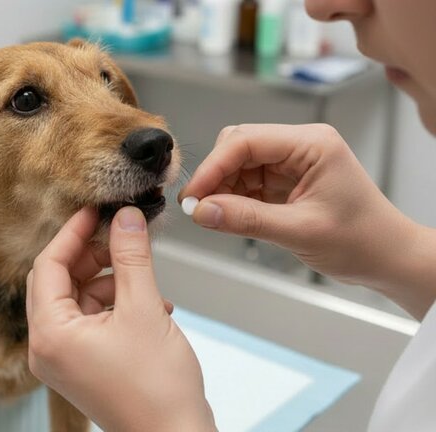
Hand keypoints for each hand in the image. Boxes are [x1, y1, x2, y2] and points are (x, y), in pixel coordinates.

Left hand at [27, 207, 215, 431]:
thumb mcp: (143, 309)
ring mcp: (65, 359)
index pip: (47, 265)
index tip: (95, 210)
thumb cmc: (158, 390)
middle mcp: (48, 348)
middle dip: (92, 256)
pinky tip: (151, 304)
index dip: (73, 232)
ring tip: (144, 277)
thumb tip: (126, 218)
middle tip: (121, 235)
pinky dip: (117, 305)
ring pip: (78, 299)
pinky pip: (91, 320)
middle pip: (59, 281)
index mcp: (50, 335)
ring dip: (110, 281)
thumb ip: (131, 257)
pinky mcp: (83, 365)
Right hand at [181, 124, 435, 318]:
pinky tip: (228, 215)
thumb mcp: (300, 232)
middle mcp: (300, 146)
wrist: (386, 258)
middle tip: (197, 208)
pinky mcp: (285, 180)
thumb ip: (247, 220)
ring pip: (238, 164)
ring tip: (213, 216)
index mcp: (312, 144)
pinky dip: (232, 198)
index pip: (246, 141)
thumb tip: (202, 212)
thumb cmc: (362, 241)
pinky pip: (246, 181)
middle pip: (237, 146)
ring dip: (221, 189)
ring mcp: (292, 162)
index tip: (192, 195)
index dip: (213, 167)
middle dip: (215, 176)